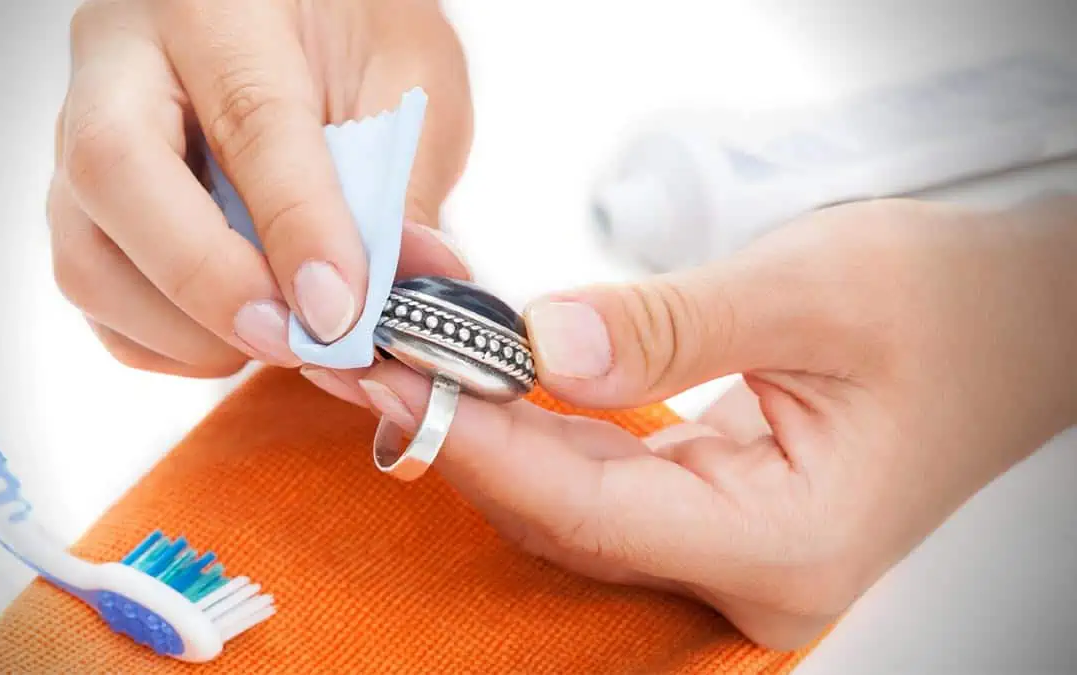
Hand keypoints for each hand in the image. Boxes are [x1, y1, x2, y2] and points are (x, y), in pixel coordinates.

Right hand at [50, 0, 471, 376]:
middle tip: (294, 341)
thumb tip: (415, 286)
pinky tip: (234, 335)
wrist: (296, 14)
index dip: (296, 229)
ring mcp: (81, 128)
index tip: (340, 311)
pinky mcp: (82, 196)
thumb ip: (406, 179)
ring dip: (183, 328)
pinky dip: (162, 342)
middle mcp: (123, 55)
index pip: (249, 122)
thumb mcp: (408, 73)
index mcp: (217, 3)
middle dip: (208, 282)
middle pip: (113, 173)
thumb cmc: (351, 27)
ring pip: (84, 252)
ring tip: (279, 340)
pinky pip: (93, 294)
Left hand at [336, 196, 1076, 648]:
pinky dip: (537, 432)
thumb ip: (668, 325)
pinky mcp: (716, 514)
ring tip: (407, 359)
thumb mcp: (814, 291)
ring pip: (573, 506)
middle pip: (565, 517)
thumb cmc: (952, 305)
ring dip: (488, 431)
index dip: (477, 444)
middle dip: (461, 432)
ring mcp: (730, 551)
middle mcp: (750, 571)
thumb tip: (538, 347)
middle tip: (373, 354)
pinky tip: (484, 381)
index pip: (588, 508)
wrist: (1021, 322)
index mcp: (787, 543)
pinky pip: (602, 484)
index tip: (392, 376)